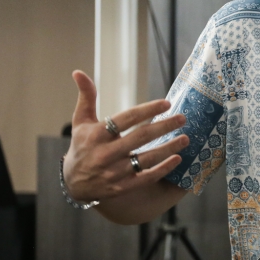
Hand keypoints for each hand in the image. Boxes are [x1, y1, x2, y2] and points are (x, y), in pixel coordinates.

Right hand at [62, 70, 189, 203]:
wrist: (73, 184)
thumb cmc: (81, 146)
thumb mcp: (80, 122)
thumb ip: (86, 97)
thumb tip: (78, 72)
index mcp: (97, 134)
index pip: (126, 119)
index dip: (147, 110)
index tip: (166, 103)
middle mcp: (105, 153)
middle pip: (140, 137)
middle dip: (164, 126)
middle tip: (182, 118)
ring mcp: (114, 172)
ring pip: (146, 159)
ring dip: (169, 148)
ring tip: (185, 138)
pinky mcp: (122, 187)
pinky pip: (146, 178)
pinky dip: (163, 169)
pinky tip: (177, 159)